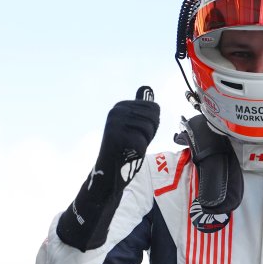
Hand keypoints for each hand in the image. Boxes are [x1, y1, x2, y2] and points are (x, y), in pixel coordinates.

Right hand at [57, 87, 159, 250]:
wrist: (108, 176)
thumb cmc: (124, 152)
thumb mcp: (135, 127)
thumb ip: (141, 109)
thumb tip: (146, 87)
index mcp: (120, 106)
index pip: (154, 109)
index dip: (151, 126)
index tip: (136, 134)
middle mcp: (116, 112)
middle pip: (153, 117)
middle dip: (149, 134)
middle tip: (133, 143)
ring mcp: (114, 124)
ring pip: (148, 129)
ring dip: (143, 143)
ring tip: (129, 148)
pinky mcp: (116, 138)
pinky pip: (142, 143)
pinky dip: (137, 153)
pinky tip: (126, 155)